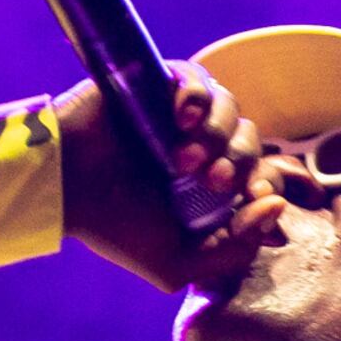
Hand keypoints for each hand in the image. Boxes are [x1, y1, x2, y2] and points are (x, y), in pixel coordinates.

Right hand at [57, 66, 286, 290]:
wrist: (63, 190)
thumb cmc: (115, 228)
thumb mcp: (179, 263)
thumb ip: (235, 251)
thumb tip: (277, 207)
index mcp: (208, 188)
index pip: (261, 176)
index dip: (266, 184)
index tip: (255, 199)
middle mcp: (200, 148)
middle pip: (251, 140)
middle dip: (240, 163)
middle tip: (210, 181)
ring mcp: (179, 115)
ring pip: (231, 107)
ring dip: (219, 134)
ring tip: (183, 158)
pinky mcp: (158, 85)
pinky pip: (198, 77)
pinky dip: (198, 95)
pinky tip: (182, 119)